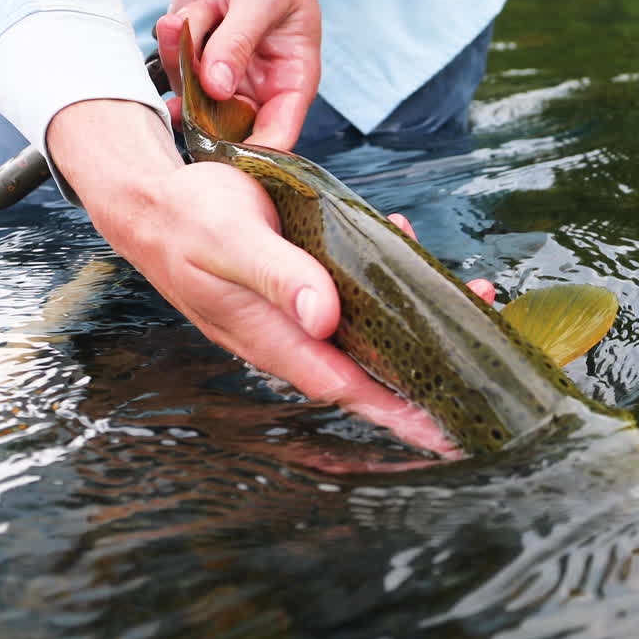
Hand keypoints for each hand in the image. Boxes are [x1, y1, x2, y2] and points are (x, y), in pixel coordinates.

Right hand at [47, 100, 494, 455]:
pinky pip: (355, 302)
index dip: (399, 411)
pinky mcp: (302, 295)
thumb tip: (323, 318)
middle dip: (429, 374)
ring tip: (469, 296)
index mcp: (274, 337)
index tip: (446, 432)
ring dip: (418, 323)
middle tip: (485, 370)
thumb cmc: (188, 222)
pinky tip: (404, 242)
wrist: (154, 206)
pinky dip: (388, 283)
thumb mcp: (231, 242)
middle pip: (371, 371)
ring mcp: (296, 320)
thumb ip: (278, 276)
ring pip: (369, 336)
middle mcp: (292, 338)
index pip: (349, 387)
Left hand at [155, 0, 319, 149]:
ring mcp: (224, 74)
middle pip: (227, 124)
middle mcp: (258, 85)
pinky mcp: (196, 58)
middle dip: (204, 102)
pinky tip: (183, 17)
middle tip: (193, 75)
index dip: (253, 153)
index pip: (278, 134)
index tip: (224, 153)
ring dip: (186, 56)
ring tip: (199, 13)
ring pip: (193, 94)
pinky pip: (176, 65)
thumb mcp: (263, 1)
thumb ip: (239, 42)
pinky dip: (174, 39)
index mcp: (293, 79)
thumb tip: (217, 89)